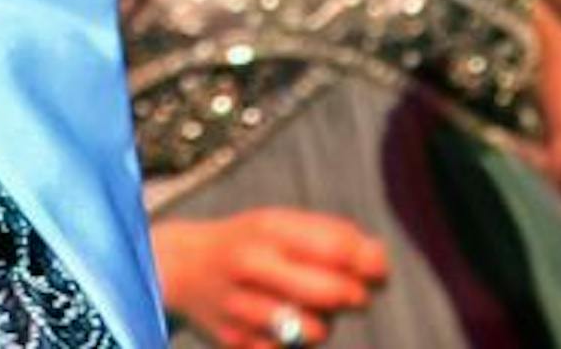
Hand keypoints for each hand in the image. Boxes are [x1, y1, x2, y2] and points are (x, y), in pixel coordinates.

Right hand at [153, 208, 387, 348]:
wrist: (181, 268)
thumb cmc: (245, 244)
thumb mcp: (277, 224)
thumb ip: (328, 236)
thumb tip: (379, 260)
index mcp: (267, 228)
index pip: (337, 248)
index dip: (370, 262)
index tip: (377, 269)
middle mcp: (253, 265)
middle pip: (332, 293)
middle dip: (354, 296)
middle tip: (352, 293)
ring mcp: (243, 307)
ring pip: (316, 330)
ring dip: (324, 322)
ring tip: (307, 307)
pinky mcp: (239, 344)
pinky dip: (294, 343)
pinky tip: (279, 325)